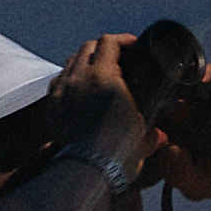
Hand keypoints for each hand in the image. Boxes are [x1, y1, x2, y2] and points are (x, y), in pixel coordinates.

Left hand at [47, 34, 154, 175]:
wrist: (86, 170)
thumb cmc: (118, 151)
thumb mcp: (142, 135)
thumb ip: (151, 131)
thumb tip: (159, 137)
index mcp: (103, 76)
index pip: (109, 42)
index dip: (123, 40)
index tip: (133, 46)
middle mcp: (78, 79)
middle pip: (87, 48)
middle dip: (103, 48)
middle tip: (117, 58)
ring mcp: (60, 93)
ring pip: (70, 63)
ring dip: (85, 61)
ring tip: (98, 72)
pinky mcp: (50, 108)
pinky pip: (57, 82)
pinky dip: (68, 79)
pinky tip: (78, 89)